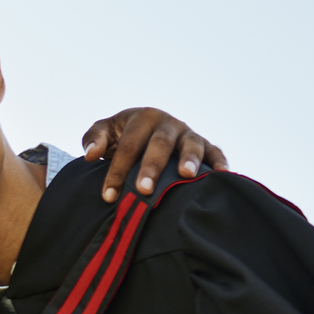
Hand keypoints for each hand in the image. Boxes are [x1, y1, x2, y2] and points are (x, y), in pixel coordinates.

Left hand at [80, 108, 229, 202]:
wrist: (146, 131)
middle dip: (151, 167)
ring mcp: (188, 134)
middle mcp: (168, 124)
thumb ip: (94, 139)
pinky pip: (215, 152)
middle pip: (160, 144)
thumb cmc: (122, 136)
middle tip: (144, 189)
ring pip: (191, 145)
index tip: (108, 196)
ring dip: (189, 159)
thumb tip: (91, 155)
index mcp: (143, 117)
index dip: (117, 170)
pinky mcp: (205, 145)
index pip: (129, 145)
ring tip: (185, 175)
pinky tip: (221, 175)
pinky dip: (220, 161)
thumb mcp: (105, 131)